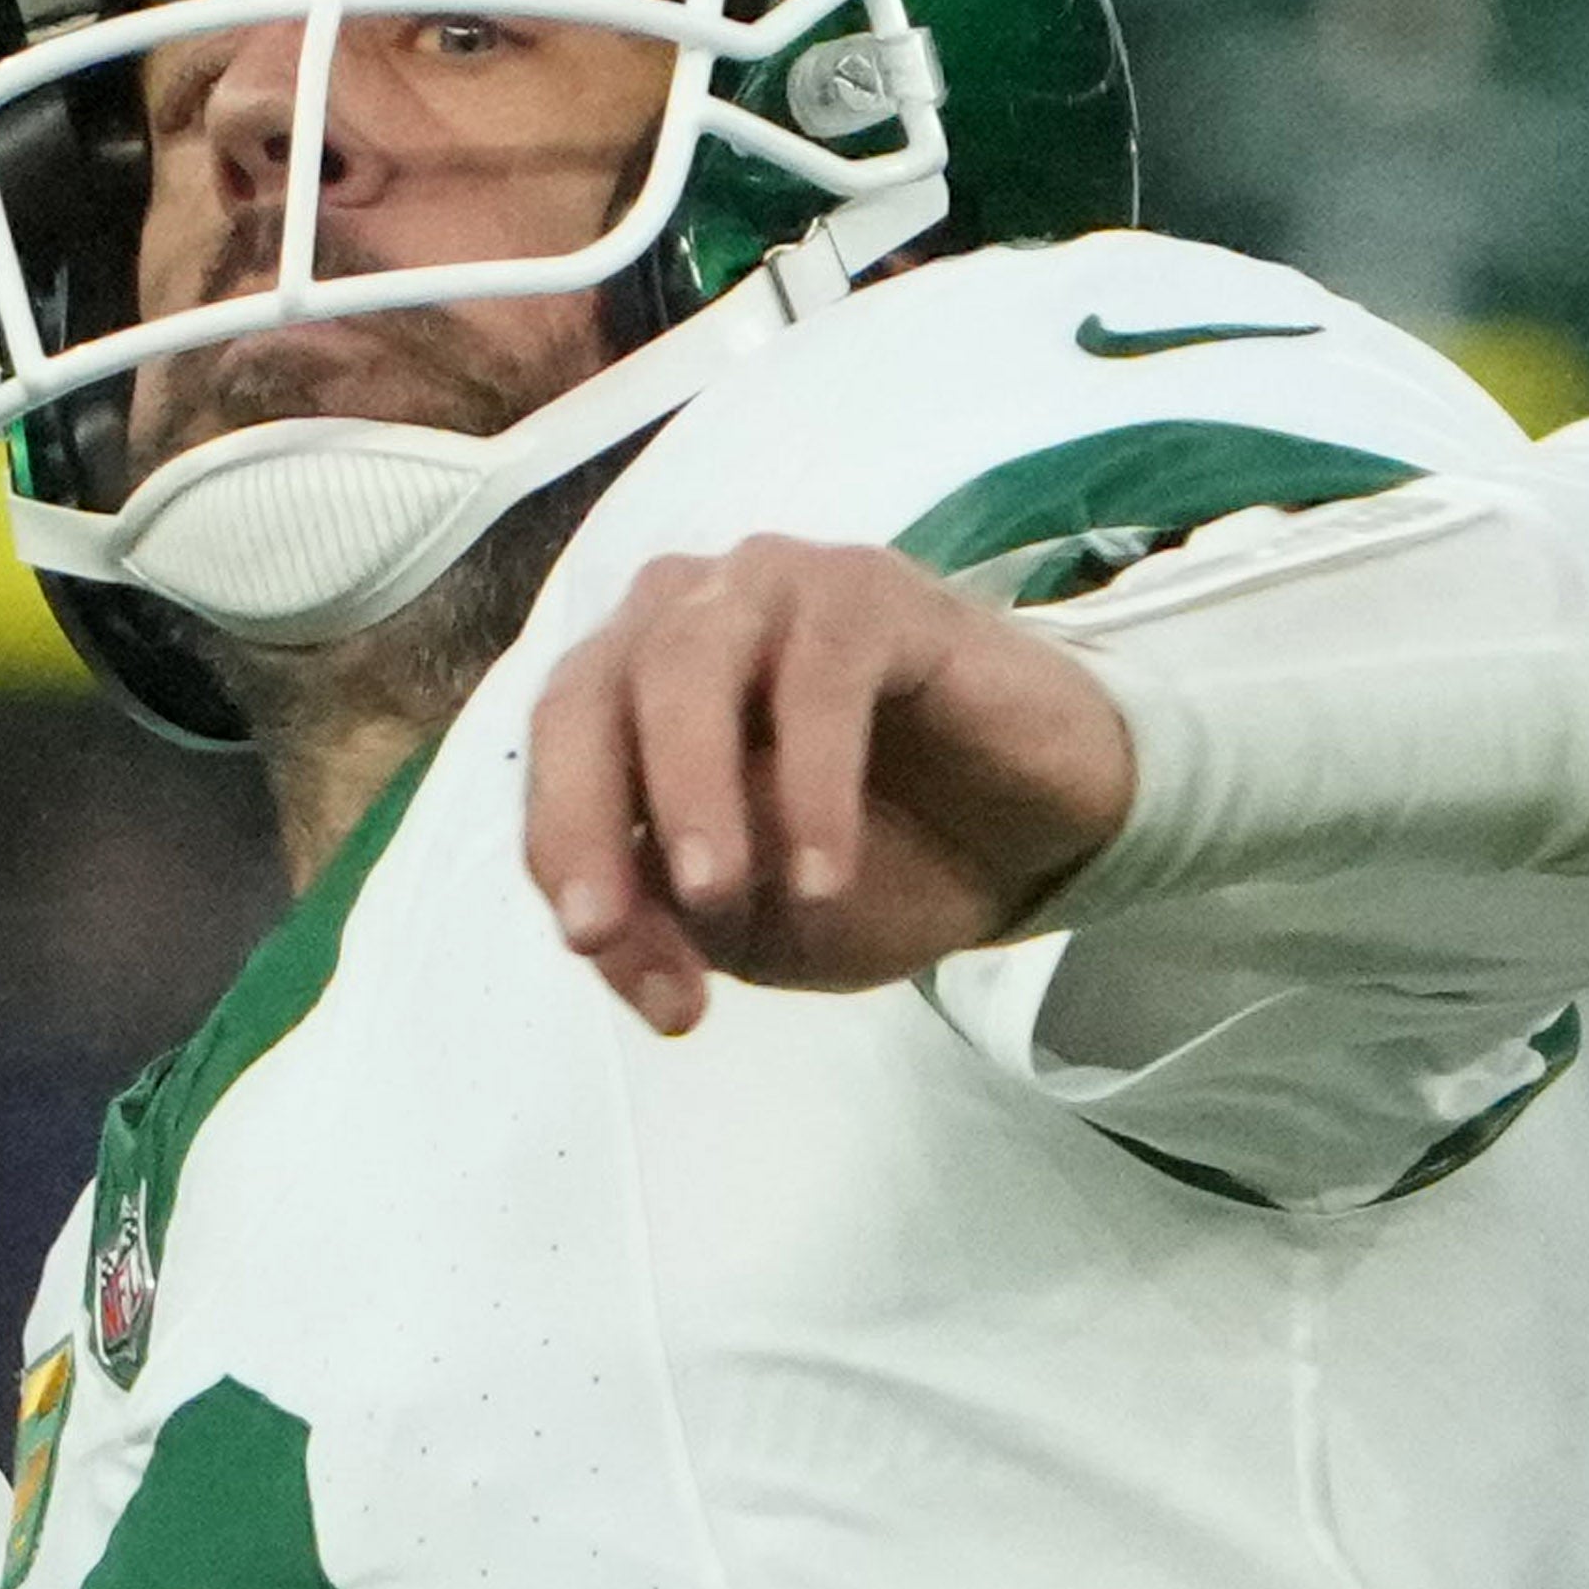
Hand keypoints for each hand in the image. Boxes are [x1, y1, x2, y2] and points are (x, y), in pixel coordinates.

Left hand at [519, 538, 1139, 1031]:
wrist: (1035, 825)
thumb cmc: (883, 860)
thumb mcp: (764, 929)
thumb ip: (675, 924)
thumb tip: (612, 939)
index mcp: (626, 694)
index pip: (553, 777)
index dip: (575, 884)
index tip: (654, 998)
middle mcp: (679, 620)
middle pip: (584, 702)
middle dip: (584, 825)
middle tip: (605, 934)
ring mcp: (772, 590)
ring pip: (685, 665)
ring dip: (688, 790)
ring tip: (718, 895)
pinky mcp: (871, 590)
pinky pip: (819, 673)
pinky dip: (811, 781)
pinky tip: (827, 874)